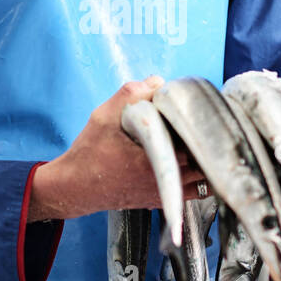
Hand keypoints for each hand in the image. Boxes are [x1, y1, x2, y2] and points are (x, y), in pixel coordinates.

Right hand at [27, 77, 207, 220]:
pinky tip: (190, 161)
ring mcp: (163, 193)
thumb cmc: (88, 154)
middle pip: (204, 161)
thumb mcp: (103, 116)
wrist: (74, 187)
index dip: (199, 125)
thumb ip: (130, 95)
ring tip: (199, 141)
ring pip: (202, 179)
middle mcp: (162, 180)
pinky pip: (192, 192)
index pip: (194, 142)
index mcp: (152, 159)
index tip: (194, 113)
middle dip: (205, 142)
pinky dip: (198, 178)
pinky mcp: (160, 200)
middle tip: (201, 124)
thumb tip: (158, 81)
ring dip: (204, 160)